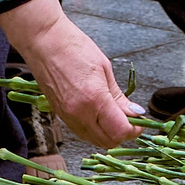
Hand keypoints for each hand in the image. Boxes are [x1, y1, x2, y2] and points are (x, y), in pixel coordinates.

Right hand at [0, 0, 139, 149]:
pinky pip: (82, 133)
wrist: (43, 42)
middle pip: (108, 141)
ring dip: (108, 134)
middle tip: (130, 120)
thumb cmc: (73, 47)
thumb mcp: (104, 68)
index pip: (120, 131)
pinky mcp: (60, 116)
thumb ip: (119, 97)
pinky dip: (95, 130)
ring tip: (116, 116)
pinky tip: (99, 116)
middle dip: (123, 134)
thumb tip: (135, 113)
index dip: (134, 130)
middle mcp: (80, 114)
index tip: (140, 122)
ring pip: (94, 140)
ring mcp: (68, 117)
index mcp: (95, 99)